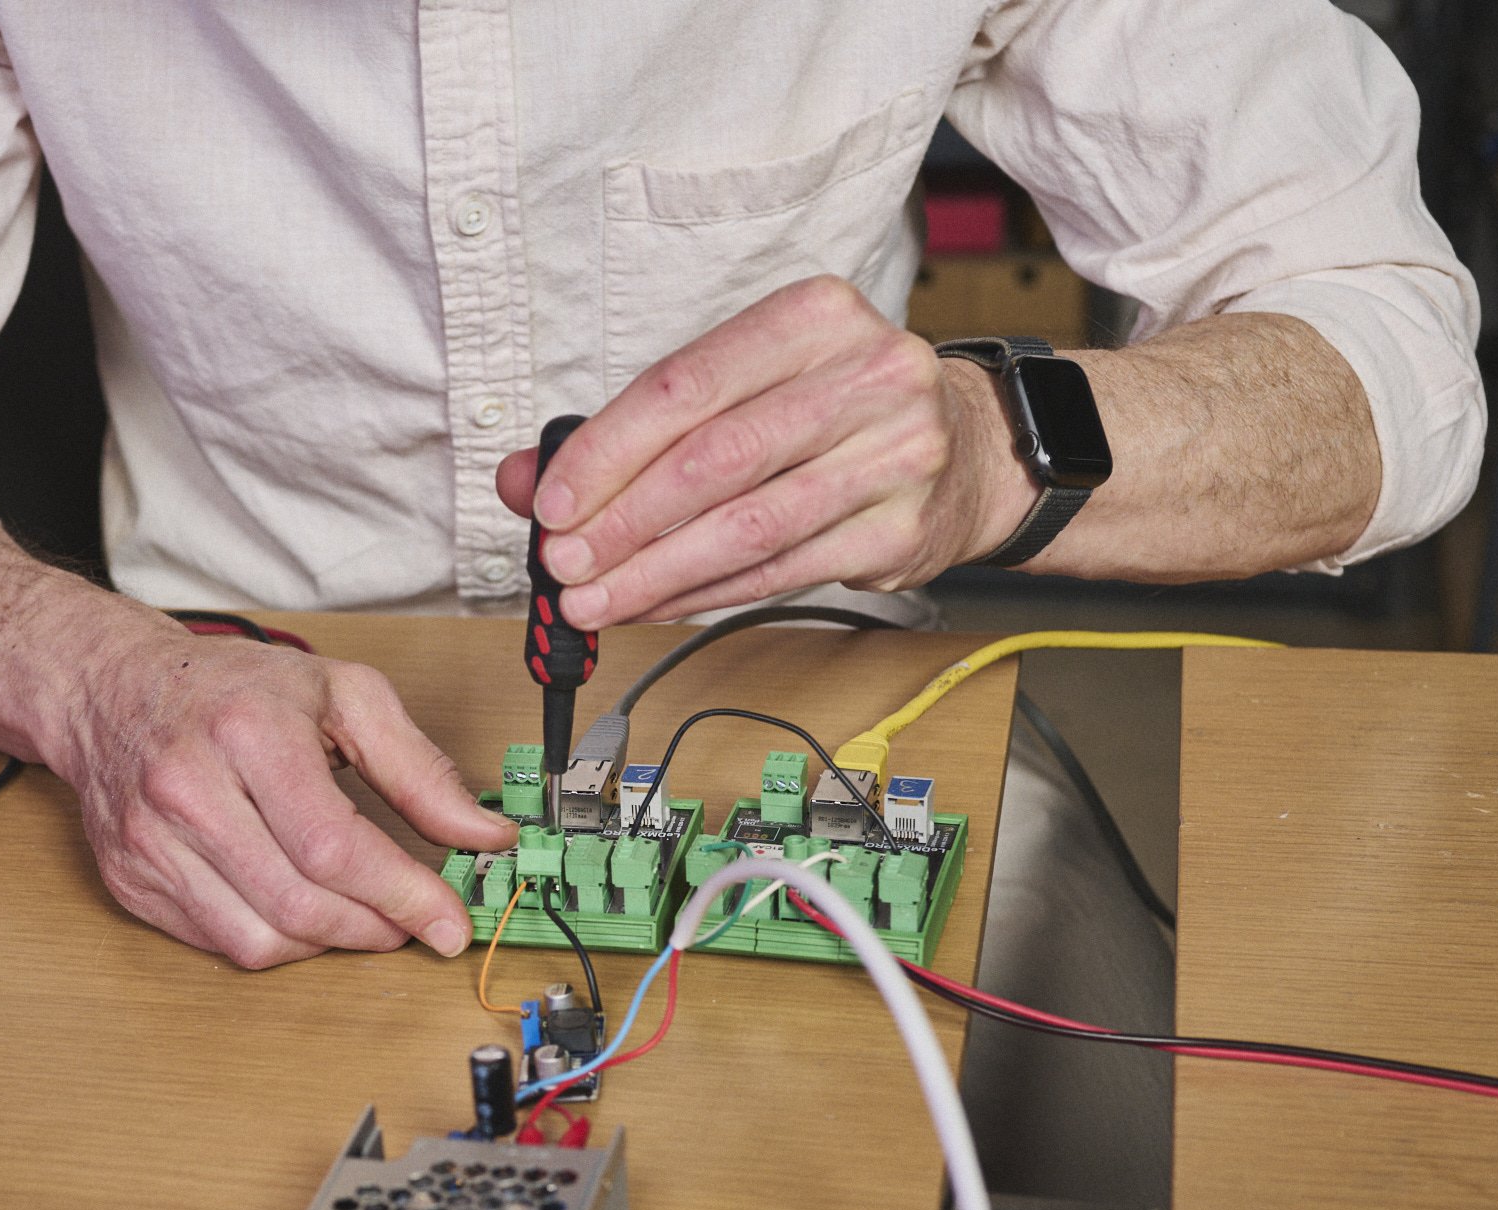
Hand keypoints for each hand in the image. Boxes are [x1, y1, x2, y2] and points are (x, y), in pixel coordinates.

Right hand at [37, 606, 514, 969]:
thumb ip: (418, 769)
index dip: (402, 895)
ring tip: (358, 915)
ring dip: (328, 944)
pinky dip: (276, 940)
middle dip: (373, 927)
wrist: (114, 690)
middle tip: (410, 921)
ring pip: (260, 938)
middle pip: (300, 902)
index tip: (448, 920)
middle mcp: (187, 789)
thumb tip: (484, 833)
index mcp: (246, 732)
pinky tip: (298, 908)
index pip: (334, 846)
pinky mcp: (132, 881)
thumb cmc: (233, 690)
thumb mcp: (342, 695)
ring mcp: (150, 842)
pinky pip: (220, 943)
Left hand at [495, 276, 1037, 625]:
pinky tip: (655, 606)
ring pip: (745, 527)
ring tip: (594, 601)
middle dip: (623, 523)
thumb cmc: (834, 411)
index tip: (551, 501)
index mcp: (815, 316)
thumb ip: (636, 426)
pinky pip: (778, 572)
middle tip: (564, 565)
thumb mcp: (744, 386)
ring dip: (655, 574)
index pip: (687, 385)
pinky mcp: (901, 529)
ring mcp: (895, 454)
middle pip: (713, 461)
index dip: (607, 450)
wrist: (969, 449)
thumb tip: (528, 478)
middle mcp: (866, 375)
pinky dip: (704, 595)